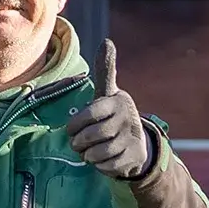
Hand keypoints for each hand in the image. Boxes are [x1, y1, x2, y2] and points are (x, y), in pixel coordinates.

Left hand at [67, 39, 153, 180]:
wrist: (138, 143)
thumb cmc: (113, 115)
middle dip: (79, 143)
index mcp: (117, 101)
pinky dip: (99, 165)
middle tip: (77, 144)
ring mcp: (132, 139)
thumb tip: (107, 41)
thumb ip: (105, 70)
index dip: (75, 124)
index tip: (71, 129)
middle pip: (92, 135)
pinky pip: (107, 166)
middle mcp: (127, 118)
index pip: (90, 113)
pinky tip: (101, 159)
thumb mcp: (107, 93)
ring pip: (98, 152)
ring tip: (87, 152)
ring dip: (88, 155)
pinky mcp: (133, 158)